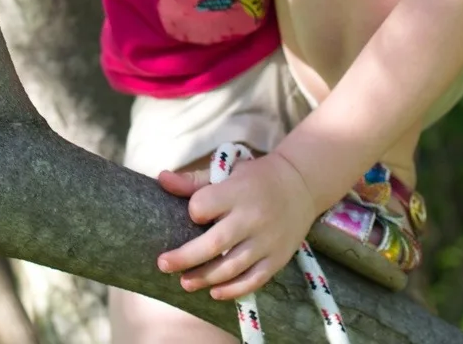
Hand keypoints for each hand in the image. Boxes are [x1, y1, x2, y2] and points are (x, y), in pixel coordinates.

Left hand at [157, 150, 317, 299]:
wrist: (301, 184)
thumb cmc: (256, 177)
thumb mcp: (228, 171)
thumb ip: (194, 181)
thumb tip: (161, 179)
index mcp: (238, 190)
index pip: (204, 206)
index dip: (195, 211)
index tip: (193, 213)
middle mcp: (253, 217)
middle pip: (214, 243)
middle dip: (185, 257)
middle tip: (163, 264)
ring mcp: (267, 240)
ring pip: (231, 267)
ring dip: (205, 278)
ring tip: (185, 282)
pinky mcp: (277, 258)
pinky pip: (253, 280)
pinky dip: (233, 290)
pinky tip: (215, 291)